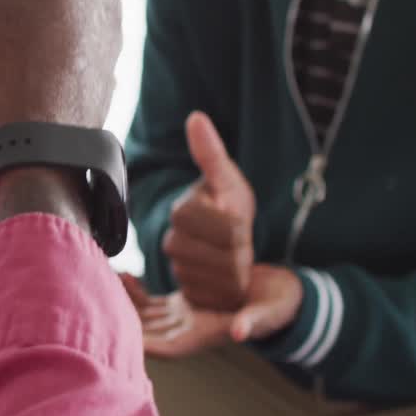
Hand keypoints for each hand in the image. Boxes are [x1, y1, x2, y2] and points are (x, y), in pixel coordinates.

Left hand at [120, 265, 302, 358]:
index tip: (116, 329)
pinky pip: (152, 303)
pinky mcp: (183, 303)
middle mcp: (189, 330)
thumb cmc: (278, 307)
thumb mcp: (268, 313)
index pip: (165, 348)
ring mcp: (184, 317)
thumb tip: (239, 333)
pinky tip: (126, 274)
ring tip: (105, 281)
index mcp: (205, 335)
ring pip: (145, 317)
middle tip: (98, 296)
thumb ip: (253, 321)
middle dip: (122, 319)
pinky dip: (137, 292)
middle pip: (147, 332)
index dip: (140, 343)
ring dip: (125, 304)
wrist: (281, 294)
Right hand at [164, 112, 256, 311]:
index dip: (241, 228)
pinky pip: (215, 299)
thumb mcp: (227, 179)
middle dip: (240, 254)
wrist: (225, 238)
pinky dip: (227, 292)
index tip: (241, 223)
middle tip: (242, 246)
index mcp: (183, 211)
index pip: (229, 227)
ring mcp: (178, 268)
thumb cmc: (227, 203)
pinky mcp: (185, 292)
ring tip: (235, 262)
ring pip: (219, 281)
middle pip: (224, 258)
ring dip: (235, 274)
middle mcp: (173, 241)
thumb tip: (196, 117)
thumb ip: (211, 153)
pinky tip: (228, 281)